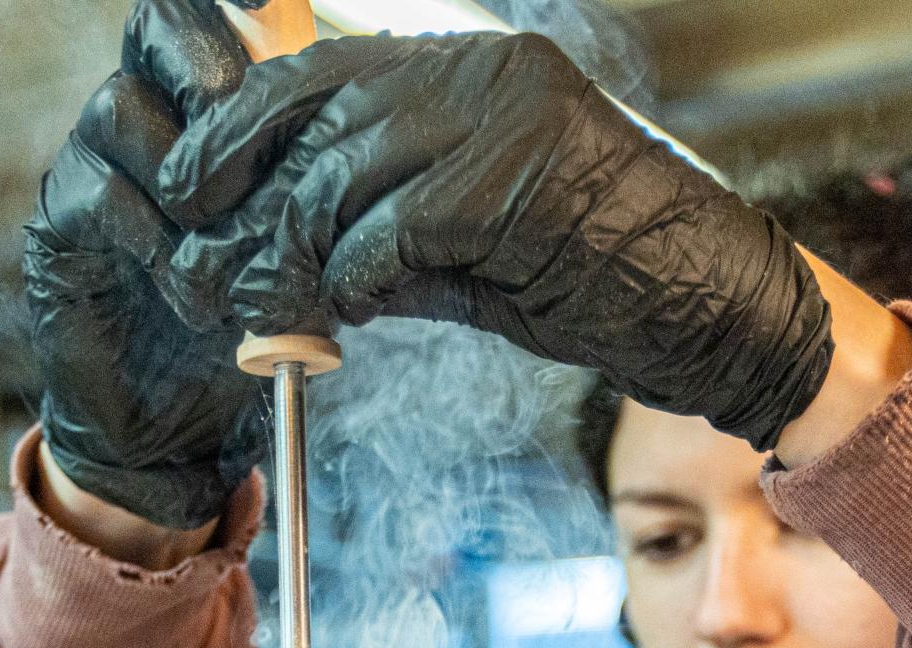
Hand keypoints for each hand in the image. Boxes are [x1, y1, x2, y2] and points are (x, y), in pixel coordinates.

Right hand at [22, 0, 273, 530]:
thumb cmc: (244, 337)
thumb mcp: (301, 254)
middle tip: (257, 145)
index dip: (241, 12)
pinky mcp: (56, 228)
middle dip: (212, 76)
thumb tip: (371, 120)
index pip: (205, 16)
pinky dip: (155, 241)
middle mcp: (140, 124)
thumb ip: (315, 187)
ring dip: (190, 177)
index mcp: (198, 111)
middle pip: (155, 29)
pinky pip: (97, 195)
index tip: (285, 20)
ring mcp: (89, 169)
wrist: (174, 435)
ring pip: (121, 109)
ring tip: (232, 255)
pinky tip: (192, 298)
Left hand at [150, 32, 835, 452]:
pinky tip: (343, 314)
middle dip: (240, 181)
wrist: (719, 312)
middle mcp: (487, 72)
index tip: (192, 178)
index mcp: (479, 68)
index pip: (326, 72)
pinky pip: (391, 228)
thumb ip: (387, 233)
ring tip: (266, 305)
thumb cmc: (608, 286)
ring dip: (290, 252)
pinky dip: (353, 278)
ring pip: (344, 173)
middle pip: (316, 110)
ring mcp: (505, 118)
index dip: (244, 122)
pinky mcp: (516, 181)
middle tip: (194, 248)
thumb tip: (289, 257)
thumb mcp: (475, 250)